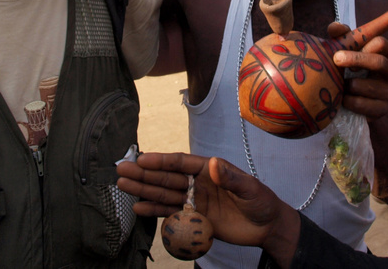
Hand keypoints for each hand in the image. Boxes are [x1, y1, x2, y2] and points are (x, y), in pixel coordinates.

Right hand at [116, 153, 298, 255]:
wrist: (266, 227)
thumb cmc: (261, 201)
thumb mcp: (249, 188)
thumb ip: (231, 177)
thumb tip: (213, 164)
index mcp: (209, 168)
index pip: (180, 163)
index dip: (161, 161)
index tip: (142, 159)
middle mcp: (198, 182)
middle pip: (166, 177)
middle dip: (144, 174)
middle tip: (122, 169)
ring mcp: (194, 200)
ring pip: (164, 194)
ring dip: (144, 189)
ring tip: (123, 184)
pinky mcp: (194, 218)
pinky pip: (170, 213)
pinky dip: (154, 211)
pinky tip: (138, 207)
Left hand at [327, 23, 387, 121]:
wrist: (355, 100)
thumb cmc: (351, 68)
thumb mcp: (348, 50)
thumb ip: (341, 36)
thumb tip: (334, 27)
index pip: (381, 43)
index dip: (362, 45)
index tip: (347, 50)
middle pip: (379, 62)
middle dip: (356, 59)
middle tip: (336, 59)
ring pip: (368, 86)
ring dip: (348, 84)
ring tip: (338, 84)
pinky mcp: (383, 110)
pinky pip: (363, 105)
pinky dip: (348, 101)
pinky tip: (342, 99)